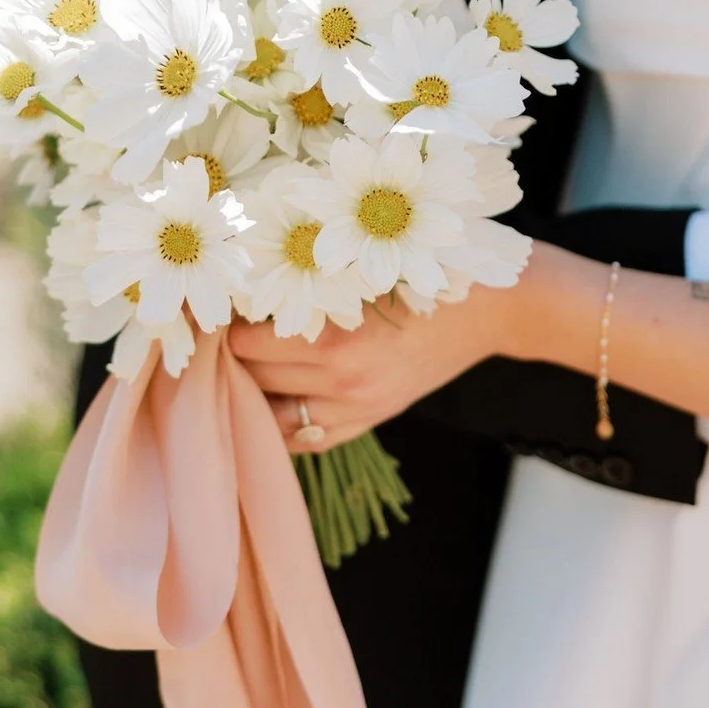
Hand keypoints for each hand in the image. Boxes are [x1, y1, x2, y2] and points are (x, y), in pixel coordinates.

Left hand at [228, 287, 508, 450]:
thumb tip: (245, 289)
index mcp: (335, 340)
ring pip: (272, 414)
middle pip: (253, 378)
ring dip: (254, 388)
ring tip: (245, 359)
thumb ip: (309, 282)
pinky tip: (274, 394)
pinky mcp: (371, 421)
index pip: (245, 343)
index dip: (227, 322)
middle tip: (225, 327)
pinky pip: (305, 437)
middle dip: (234, 354)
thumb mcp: (363, 269)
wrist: (489, 310)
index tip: (219, 304)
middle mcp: (341, 384)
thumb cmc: (426, 272)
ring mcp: (357, 409)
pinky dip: (281, 420)